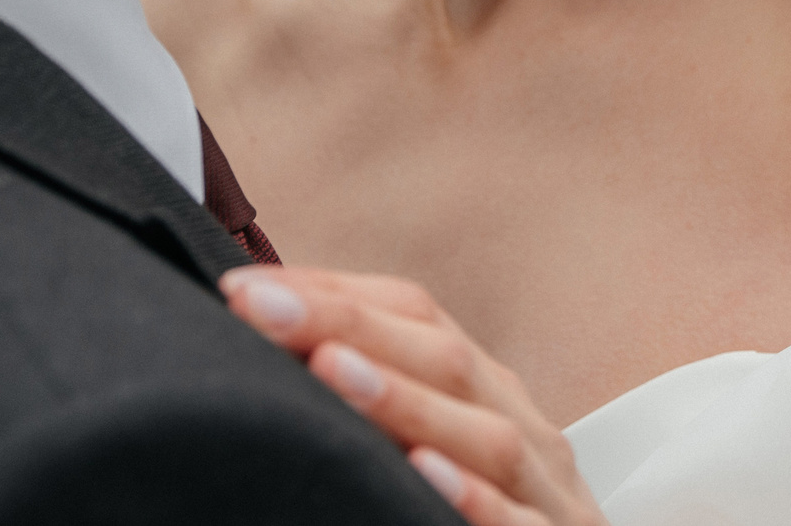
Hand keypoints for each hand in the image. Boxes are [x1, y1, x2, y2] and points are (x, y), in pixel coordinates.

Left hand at [223, 265, 603, 525]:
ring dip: (407, 397)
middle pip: (448, 359)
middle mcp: (524, 432)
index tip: (244, 288)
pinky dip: (472, 494)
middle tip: (258, 304)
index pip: (419, 319)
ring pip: (488, 435)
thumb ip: (377, 416)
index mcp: (490, 399)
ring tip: (328, 365)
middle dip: (349, 324)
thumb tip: (265, 363)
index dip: (336, 293)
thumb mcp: (440, 457)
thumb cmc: (478, 522)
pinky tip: (422, 469)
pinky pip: (518, 522)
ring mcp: (546, 494)